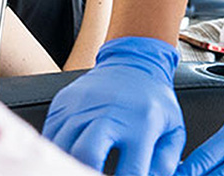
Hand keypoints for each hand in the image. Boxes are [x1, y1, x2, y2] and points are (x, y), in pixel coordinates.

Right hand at [43, 35, 184, 175]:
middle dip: (87, 172)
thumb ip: (164, 165)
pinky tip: (70, 156)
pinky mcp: (65, 101)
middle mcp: (110, 111)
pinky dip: (57, 150)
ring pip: (63, 146)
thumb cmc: (153, 101)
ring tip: (79, 167)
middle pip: (87, 154)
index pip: (129, 172)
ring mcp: (84, 104)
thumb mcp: (173, 131)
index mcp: (142, 123)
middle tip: (92, 175)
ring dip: (70, 162)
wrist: (134, 60)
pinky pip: (50, 135)